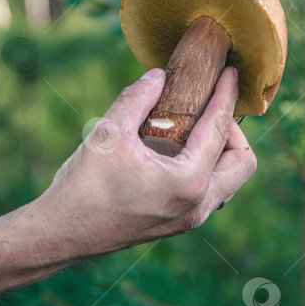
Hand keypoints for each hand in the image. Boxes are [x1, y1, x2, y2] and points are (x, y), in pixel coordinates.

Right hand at [32, 66, 256, 256]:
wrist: (62, 233)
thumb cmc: (84, 185)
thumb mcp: (109, 132)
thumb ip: (137, 99)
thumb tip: (159, 74)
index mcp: (187, 182)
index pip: (219, 129)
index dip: (226, 95)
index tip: (229, 72)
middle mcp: (197, 205)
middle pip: (242, 163)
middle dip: (233, 130)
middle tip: (208, 108)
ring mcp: (190, 219)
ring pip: (230, 181)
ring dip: (222, 151)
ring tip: (195, 127)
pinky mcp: (178, 224)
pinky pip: (211, 192)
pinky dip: (208, 167)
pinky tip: (178, 149)